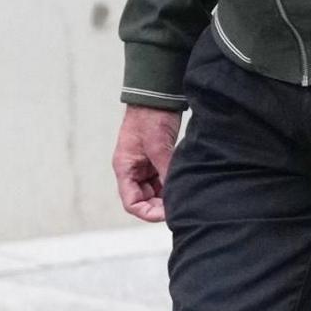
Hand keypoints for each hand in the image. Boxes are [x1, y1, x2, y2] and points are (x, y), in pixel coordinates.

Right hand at [113, 105, 182, 222]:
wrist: (156, 96)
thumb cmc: (151, 118)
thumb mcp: (159, 146)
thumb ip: (166, 170)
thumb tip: (177, 193)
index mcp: (125, 169)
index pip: (132, 203)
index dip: (148, 213)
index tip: (167, 214)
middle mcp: (133, 170)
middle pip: (145, 199)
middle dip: (161, 206)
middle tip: (180, 206)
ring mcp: (145, 165)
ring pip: (156, 190)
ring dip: (168, 196)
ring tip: (184, 196)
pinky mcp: (157, 158)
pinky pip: (163, 178)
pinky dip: (172, 184)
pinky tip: (185, 185)